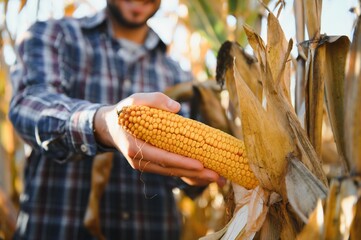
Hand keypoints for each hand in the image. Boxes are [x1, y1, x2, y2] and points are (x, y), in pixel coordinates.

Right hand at [93, 92, 219, 185]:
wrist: (110, 126)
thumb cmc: (125, 112)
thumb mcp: (136, 100)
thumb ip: (155, 100)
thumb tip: (177, 108)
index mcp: (134, 146)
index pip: (162, 157)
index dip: (181, 162)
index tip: (201, 165)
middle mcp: (139, 160)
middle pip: (170, 170)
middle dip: (194, 173)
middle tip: (216, 175)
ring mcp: (145, 165)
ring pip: (171, 173)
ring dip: (193, 176)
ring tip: (215, 178)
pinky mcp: (150, 165)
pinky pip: (170, 170)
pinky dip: (186, 173)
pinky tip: (203, 175)